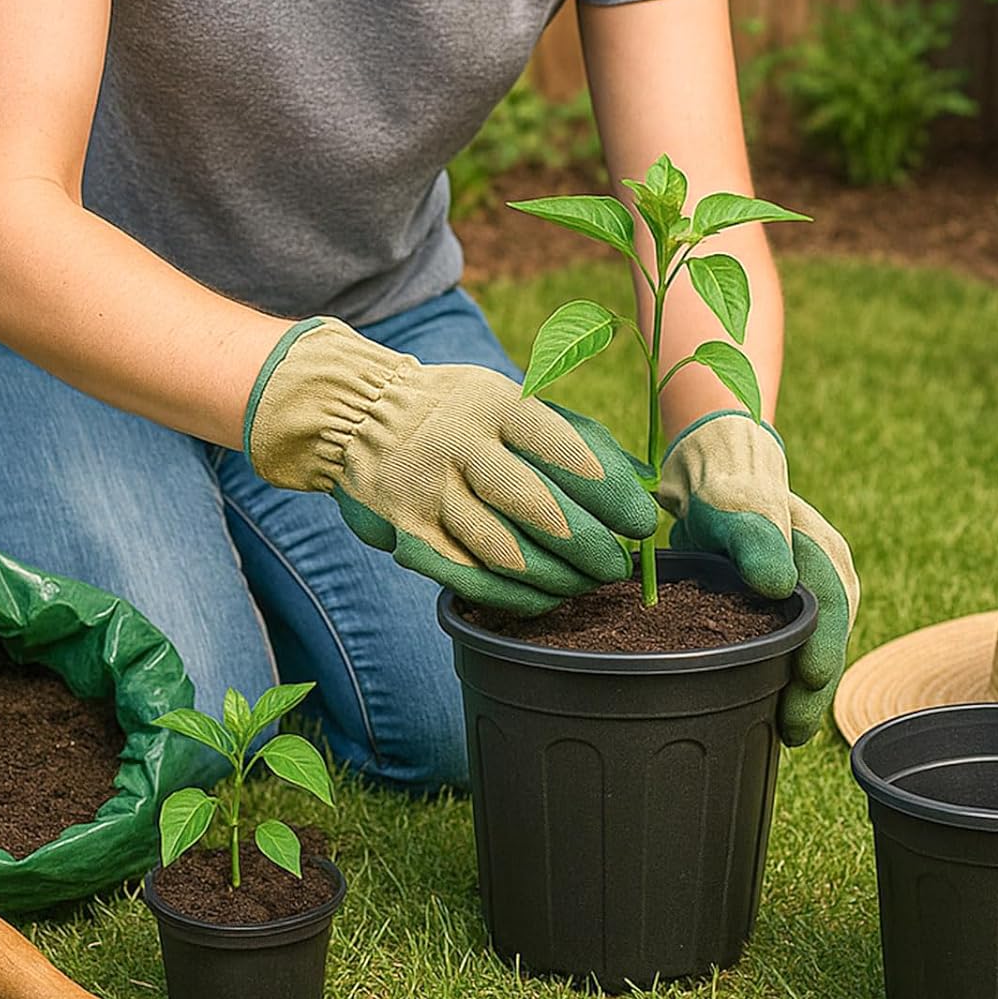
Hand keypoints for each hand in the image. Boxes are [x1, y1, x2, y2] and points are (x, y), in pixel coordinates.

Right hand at [244, 319, 658, 613]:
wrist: (357, 412)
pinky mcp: (406, 533)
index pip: (566, 452)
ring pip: (506, 553)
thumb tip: (639, 483)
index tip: (640, 523)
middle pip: (539, 509)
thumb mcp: (508, 399)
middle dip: (590, 547)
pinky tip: (545, 599)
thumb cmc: (461, 412)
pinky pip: (471, 580)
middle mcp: (458, 445)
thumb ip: (570, 436)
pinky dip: (516, 598)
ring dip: (558, 578)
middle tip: (616, 566)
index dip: (612, 494)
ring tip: (586, 584)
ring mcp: (427, 492)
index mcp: (495, 404)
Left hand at [659, 411, 858, 745]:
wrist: (714, 476)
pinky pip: (795, 648)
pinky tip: (770, 706)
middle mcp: (826, 579)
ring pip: (814, 650)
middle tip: (793, 730)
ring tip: (787, 731)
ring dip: (803, 691)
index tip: (811, 680)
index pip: (833, 610)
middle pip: (829, 640)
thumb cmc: (726, 488)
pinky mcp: (785, 610)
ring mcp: (809, 597)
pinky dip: (787, 677)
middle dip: (815, 689)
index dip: (824, 649)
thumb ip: (754, 539)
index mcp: (823, 554)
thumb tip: (777, 584)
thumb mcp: (736, 506)